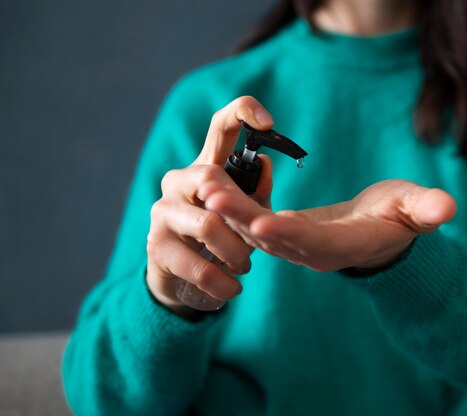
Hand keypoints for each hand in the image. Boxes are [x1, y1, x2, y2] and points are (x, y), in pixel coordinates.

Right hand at [146, 96, 274, 315]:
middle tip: (254, 243)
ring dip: (235, 254)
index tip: (268, 122)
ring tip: (244, 270)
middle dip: (240, 213)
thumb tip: (266, 162)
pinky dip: (222, 283)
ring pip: (208, 225)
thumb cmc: (220, 237)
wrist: (179, 276)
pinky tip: (230, 290)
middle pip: (210, 177)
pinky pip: (198, 266)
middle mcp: (178, 181)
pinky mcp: (156, 245)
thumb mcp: (244, 213)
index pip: (220, 126)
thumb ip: (257, 190)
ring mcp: (163, 211)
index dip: (242, 112)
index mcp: (206, 167)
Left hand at [203, 179, 456, 272]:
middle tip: (211, 196)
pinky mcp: (285, 234)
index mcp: (346, 247)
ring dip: (230, 211)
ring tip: (203, 185)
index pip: (315, 244)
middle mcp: (314, 252)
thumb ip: (428, 209)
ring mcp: (296, 246)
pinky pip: (255, 221)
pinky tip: (213, 185)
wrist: (380, 234)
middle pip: (275, 238)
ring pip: (257, 231)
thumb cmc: (401, 218)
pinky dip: (235, 206)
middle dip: (243, 219)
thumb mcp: (417, 209)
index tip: (262, 223)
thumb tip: (449, 208)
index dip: (290, 235)